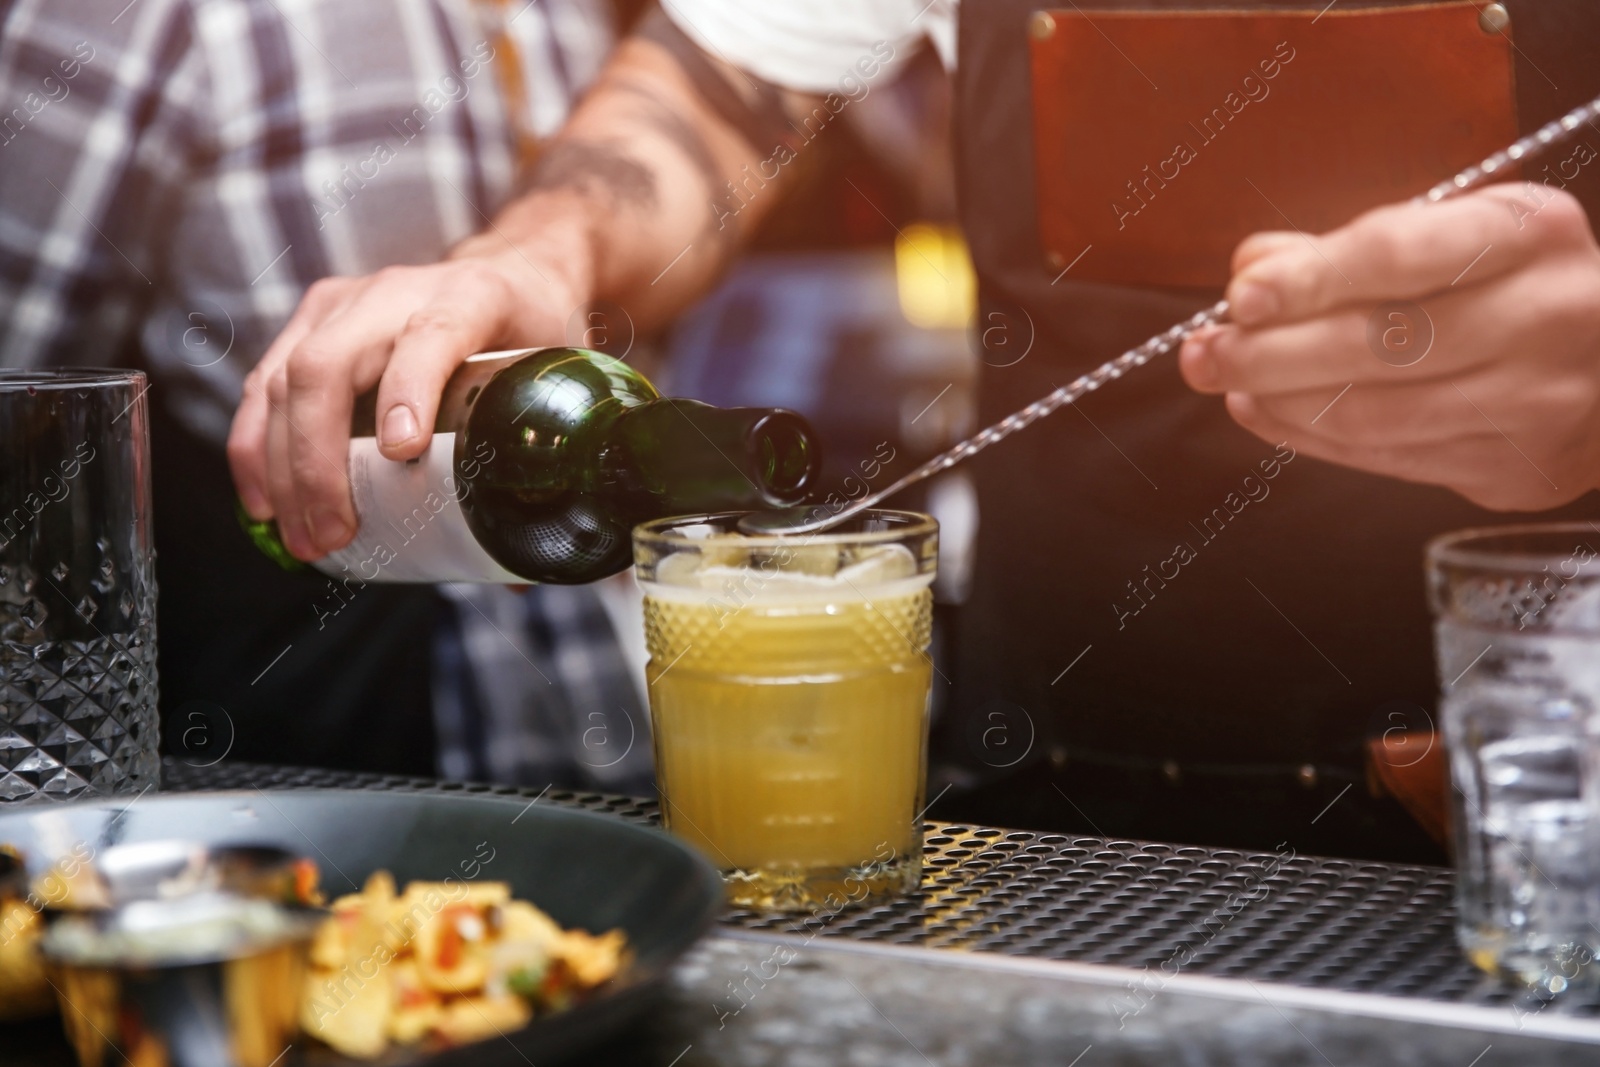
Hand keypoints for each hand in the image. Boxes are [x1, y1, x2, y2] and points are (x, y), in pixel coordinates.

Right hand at [228, 240, 588, 560]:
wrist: (513, 270)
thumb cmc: (534, 331)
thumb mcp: (562, 378)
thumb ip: (551, 463)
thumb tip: (520, 571)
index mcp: (473, 296)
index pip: (433, 335)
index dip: (410, 390)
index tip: (402, 453)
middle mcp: (399, 292)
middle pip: (330, 364)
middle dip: (318, 459)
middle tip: (333, 534)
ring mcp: (346, 303)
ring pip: (286, 379)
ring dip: (283, 469)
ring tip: (304, 538)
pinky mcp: (311, 321)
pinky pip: (265, 386)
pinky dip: (256, 449)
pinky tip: (265, 505)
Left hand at [1178, 183, 1599, 510]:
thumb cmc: (1509, 287)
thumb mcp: (1450, 236)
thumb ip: (1344, 249)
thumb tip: (1251, 272)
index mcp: (1531, 234)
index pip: (1402, 255)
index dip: (1311, 279)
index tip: (1240, 297)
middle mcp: (1548, 316)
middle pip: (1379, 345)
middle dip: (1270, 352)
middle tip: (1203, 352)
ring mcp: (1537, 403)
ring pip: (1376, 414)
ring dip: (1281, 401)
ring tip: (1226, 382)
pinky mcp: (1514, 470)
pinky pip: (1389, 459)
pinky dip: (1313, 437)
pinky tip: (1267, 412)